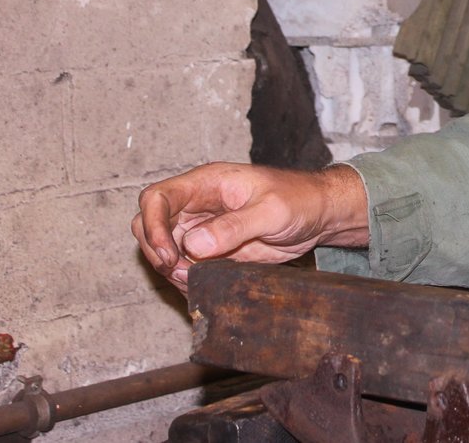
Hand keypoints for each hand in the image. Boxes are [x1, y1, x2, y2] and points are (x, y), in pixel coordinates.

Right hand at [132, 162, 368, 292]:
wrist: (318, 215)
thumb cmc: (299, 199)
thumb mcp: (272, 210)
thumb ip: (235, 226)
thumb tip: (193, 244)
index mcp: (206, 183)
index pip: (157, 198)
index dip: (153, 226)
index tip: (168, 254)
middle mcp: (197, 205)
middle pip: (149, 225)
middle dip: (157, 252)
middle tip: (181, 272)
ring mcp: (202, 229)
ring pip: (164, 250)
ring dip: (171, 270)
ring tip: (196, 279)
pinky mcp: (211, 251)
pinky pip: (184, 267)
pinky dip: (186, 280)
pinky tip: (204, 284)